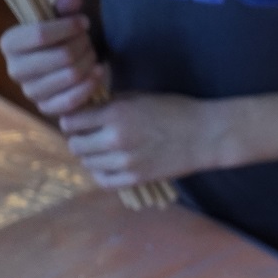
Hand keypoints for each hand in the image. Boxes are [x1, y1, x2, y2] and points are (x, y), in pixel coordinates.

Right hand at [0, 0, 105, 117]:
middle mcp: (14, 69)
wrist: (69, 58)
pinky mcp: (47, 108)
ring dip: (89, 62)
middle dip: (83, 45)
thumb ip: (65, 5)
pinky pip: (72, 100)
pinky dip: (91, 84)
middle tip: (88, 40)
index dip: (68, 27)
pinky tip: (99, 71)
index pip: (40, 34)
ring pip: (72, 76)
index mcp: (9, 43)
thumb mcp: (62, 15)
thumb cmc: (63, 34)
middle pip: (62, 56)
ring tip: (92, 54)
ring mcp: (30, 92)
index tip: (84, 22)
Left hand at [59, 92, 232, 186]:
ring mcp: (126, 161)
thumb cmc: (175, 110)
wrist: (206, 134)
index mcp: (116, 113)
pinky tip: (109, 165)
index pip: (71, 121)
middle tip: (90, 136)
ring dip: (91, 156)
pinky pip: (103, 180)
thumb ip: (109, 104)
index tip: (81, 120)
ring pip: (87, 163)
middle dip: (79, 138)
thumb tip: (84, 110)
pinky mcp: (137, 178)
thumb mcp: (138, 97)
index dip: (73, 120)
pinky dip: (101, 172)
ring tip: (103, 150)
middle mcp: (116, 138)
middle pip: (75, 144)